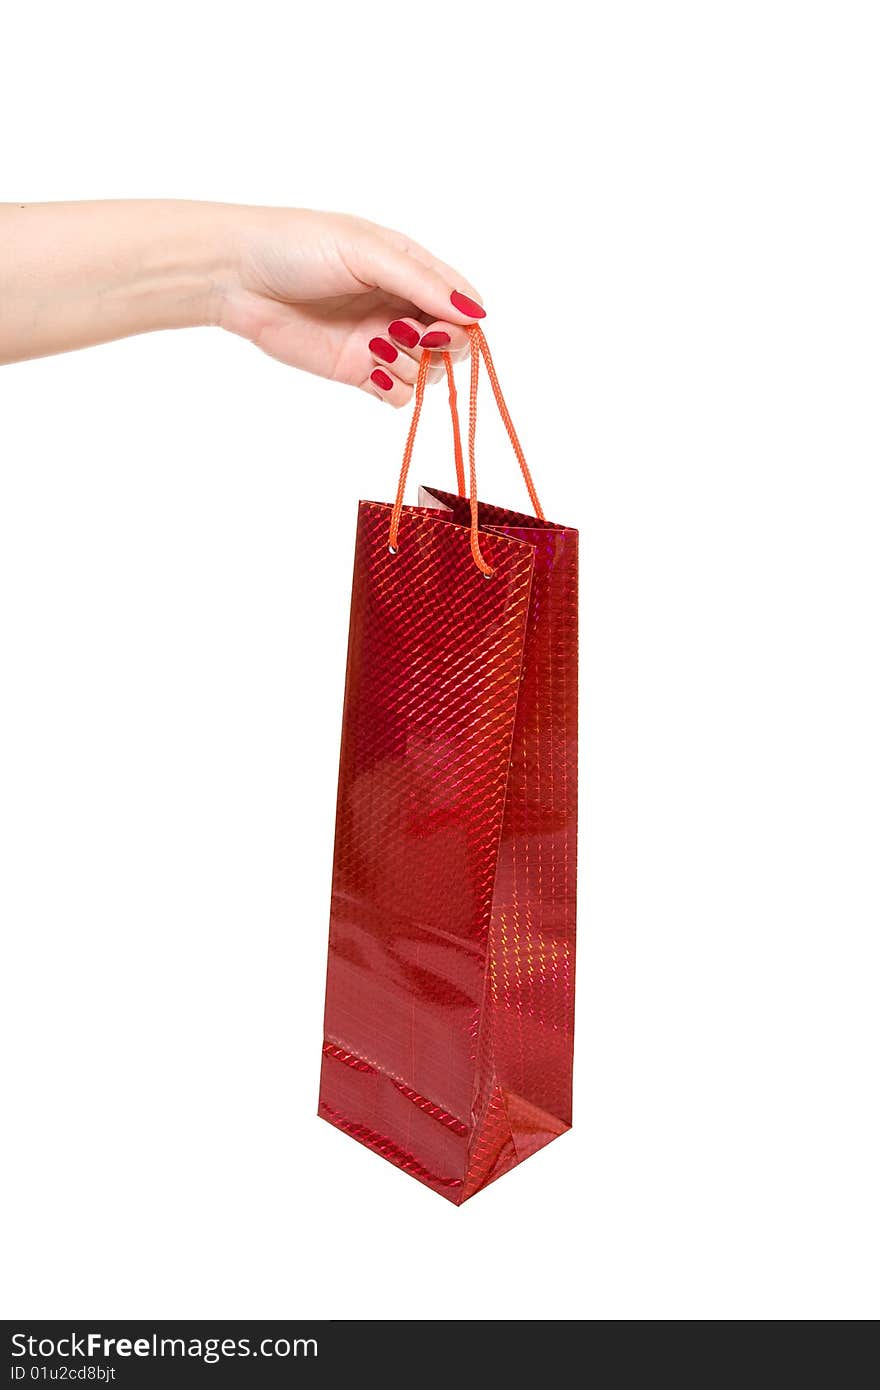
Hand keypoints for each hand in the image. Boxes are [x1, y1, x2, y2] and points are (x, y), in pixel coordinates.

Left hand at [219, 207, 485, 406]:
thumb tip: (476, 313)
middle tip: (415, 337)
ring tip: (378, 349)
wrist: (237, 277)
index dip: (464, 319)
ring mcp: (379, 339)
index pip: (460, 300)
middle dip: (443, 346)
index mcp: (408, 267)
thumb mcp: (366, 252)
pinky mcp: (357, 370)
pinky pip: (398, 393)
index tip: (445, 326)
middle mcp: (399, 304)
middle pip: (450, 341)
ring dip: (416, 366)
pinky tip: (374, 371)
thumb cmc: (297, 247)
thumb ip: (421, 282)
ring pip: (427, 370)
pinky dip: (397, 389)